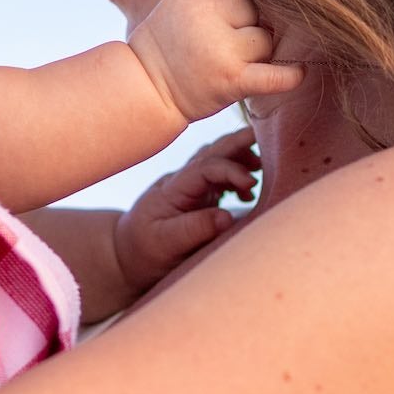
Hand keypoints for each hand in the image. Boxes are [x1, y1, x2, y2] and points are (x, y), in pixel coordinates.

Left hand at [113, 127, 260, 295]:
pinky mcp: (197, 196)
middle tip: (267, 139)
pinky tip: (249, 191)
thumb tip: (228, 217)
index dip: (231, 170)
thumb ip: (195, 229)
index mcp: (173, 189)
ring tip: (263, 165)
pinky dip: (237, 175)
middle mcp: (182, 181)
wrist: (126, 254)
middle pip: (212, 151)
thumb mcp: (165, 243)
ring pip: (216, 159)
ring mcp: (190, 187)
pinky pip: (219, 175)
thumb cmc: (144, 251)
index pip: (205, 167)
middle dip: (238, 142)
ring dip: (239, 155)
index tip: (252, 183)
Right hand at [127, 0, 304, 123]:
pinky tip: (299, 73)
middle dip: (242, 27)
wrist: (144, 91)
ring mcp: (223, 49)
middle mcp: (208, 17)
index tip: (216, 20)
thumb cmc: (161, 50)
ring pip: (264, 40)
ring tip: (230, 64)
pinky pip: (274, 75)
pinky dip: (290, 76)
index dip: (229, 1)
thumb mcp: (175, 6)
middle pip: (250, 11)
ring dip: (255, 52)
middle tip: (219, 47)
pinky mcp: (233, 80)